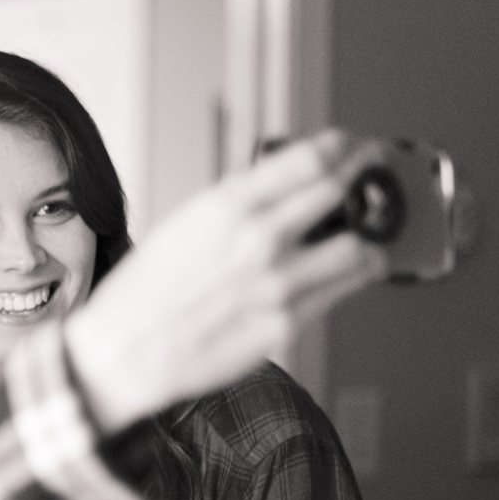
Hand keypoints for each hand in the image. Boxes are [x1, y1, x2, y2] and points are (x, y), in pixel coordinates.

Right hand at [66, 130, 385, 432]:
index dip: (341, 148)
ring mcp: (277, 284)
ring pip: (357, 246)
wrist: (123, 353)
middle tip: (374, 174)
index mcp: (225, 206)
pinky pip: (340, 292)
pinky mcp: (286, 324)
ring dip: (370, 235)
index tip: (351, 146)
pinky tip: (356, 270)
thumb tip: (282, 191)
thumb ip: (236, 206)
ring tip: (373, 233)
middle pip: (339, 192)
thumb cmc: (142, 295)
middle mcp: (257, 239)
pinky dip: (356, 276)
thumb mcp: (182, 226)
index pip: (307, 160)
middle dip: (365, 176)